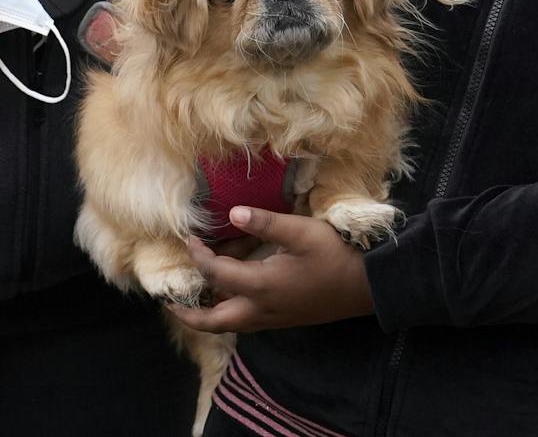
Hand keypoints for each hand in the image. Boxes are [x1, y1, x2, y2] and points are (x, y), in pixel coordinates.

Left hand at [167, 207, 373, 333]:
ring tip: (195, 298)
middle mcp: (261, 309)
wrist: (367, 287)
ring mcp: (273, 319)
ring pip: (229, 324)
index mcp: (260, 286)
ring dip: (208, 314)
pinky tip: (232, 295)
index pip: (215, 274)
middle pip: (213, 320)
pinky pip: (246, 321)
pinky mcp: (284, 319)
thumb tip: (233, 214)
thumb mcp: (301, 232)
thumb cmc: (335, 255)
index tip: (189, 239)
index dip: (198, 257)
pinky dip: (229, 311)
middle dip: (188, 313)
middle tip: (170, 301)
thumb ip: (266, 223)